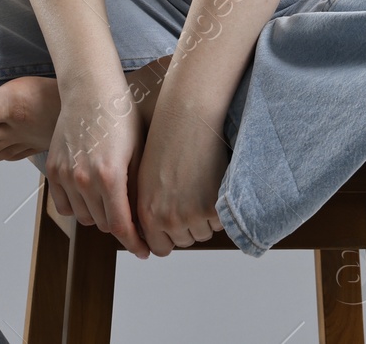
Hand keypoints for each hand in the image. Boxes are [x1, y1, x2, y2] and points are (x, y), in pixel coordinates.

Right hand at [45, 77, 151, 258]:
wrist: (91, 88)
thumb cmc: (121, 114)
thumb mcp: (139, 151)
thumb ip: (138, 189)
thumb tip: (145, 220)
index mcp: (109, 176)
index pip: (121, 227)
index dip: (135, 244)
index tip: (145, 251)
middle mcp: (84, 179)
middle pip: (104, 224)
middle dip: (121, 227)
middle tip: (134, 222)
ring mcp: (65, 174)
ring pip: (83, 217)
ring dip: (99, 216)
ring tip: (113, 203)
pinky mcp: (53, 168)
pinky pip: (63, 204)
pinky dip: (77, 206)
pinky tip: (91, 196)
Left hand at [133, 104, 230, 255]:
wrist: (187, 117)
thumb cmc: (166, 141)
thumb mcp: (145, 179)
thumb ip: (149, 210)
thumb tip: (153, 236)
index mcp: (147, 214)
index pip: (160, 248)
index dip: (169, 236)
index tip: (175, 222)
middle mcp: (167, 219)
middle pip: (185, 241)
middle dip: (188, 224)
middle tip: (189, 194)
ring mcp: (191, 215)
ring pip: (204, 232)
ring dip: (205, 217)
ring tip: (200, 185)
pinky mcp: (214, 207)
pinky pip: (220, 222)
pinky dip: (220, 207)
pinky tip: (211, 183)